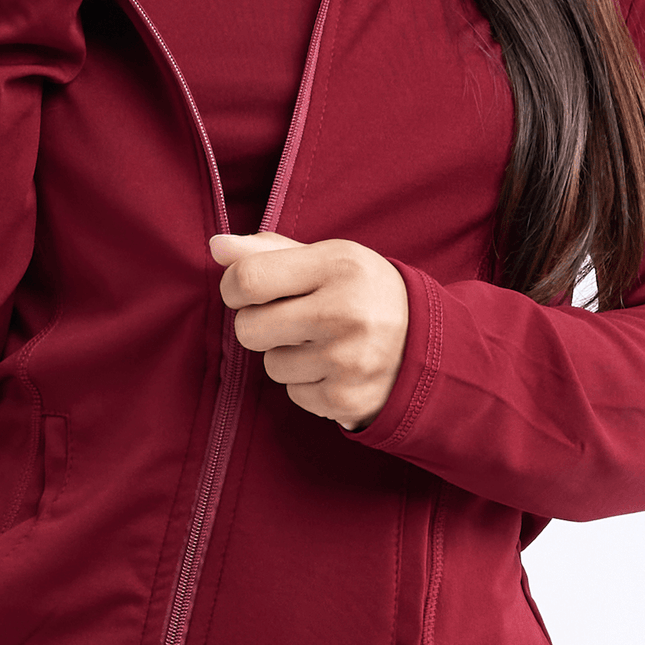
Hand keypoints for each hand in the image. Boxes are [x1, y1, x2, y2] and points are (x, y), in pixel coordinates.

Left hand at [208, 231, 407, 431]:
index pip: (247, 279)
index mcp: (337, 265)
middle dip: (259, 324)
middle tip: (291, 318)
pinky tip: (336, 367)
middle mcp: (345, 313)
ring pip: (271, 365)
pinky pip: (294, 393)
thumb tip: (215, 245)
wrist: (429, 342)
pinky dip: (308, 382)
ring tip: (323, 342)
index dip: (234, 287)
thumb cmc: (362, 290)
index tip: (247, 291)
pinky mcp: (347, 399)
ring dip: (287, 355)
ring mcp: (347, 360)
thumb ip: (269, 251)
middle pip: (248, 329)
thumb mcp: (327, 258)